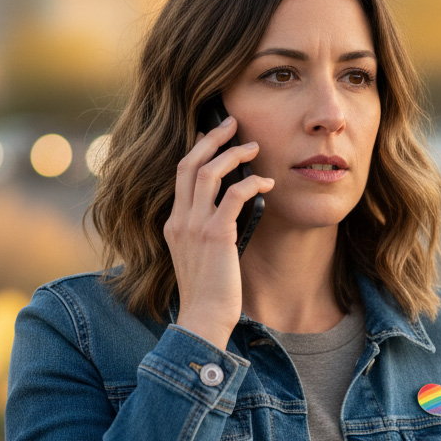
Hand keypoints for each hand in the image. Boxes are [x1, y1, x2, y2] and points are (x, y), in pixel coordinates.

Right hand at [164, 116, 272, 349]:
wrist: (204, 318)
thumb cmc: (208, 293)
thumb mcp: (200, 256)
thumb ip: (207, 231)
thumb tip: (229, 211)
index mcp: (173, 223)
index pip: (181, 174)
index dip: (198, 150)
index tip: (213, 134)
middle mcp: (179, 220)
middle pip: (189, 163)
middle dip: (212, 137)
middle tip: (232, 122)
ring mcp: (194, 226)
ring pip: (209, 172)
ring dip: (233, 154)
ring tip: (254, 148)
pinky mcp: (215, 235)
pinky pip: (233, 195)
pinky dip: (252, 184)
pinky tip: (267, 185)